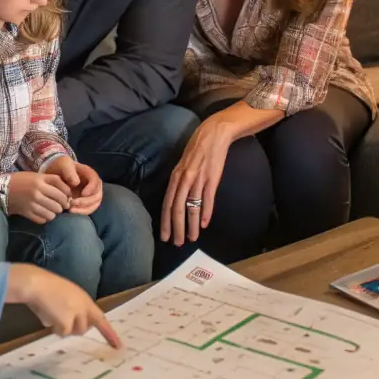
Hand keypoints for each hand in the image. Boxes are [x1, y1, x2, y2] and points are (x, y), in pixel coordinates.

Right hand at [6, 171, 70, 223]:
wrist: (2, 189)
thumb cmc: (21, 180)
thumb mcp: (35, 176)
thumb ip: (49, 181)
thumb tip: (67, 193)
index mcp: (40, 180)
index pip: (61, 186)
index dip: (67, 192)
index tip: (68, 196)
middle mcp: (37, 191)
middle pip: (59, 201)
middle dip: (63, 205)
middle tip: (61, 206)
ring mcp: (32, 203)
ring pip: (52, 213)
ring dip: (54, 213)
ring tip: (52, 210)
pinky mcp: (27, 213)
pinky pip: (43, 220)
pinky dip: (45, 218)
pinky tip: (43, 214)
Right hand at [6, 264, 121, 348]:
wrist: (36, 283)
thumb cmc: (46, 287)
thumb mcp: (66, 296)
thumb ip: (74, 309)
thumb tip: (69, 324)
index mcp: (85, 299)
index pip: (101, 319)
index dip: (109, 333)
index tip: (118, 346)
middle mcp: (84, 307)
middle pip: (84, 328)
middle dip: (72, 326)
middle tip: (59, 316)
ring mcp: (77, 315)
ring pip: (72, 332)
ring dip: (62, 327)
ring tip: (51, 311)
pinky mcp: (67, 322)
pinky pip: (61, 332)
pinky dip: (53, 326)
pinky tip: (46, 313)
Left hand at [49, 156, 103, 215]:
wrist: (56, 172)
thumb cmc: (61, 167)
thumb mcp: (64, 164)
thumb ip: (69, 171)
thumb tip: (76, 183)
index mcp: (90, 174)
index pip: (96, 181)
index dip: (91, 188)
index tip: (83, 193)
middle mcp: (94, 185)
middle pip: (97, 195)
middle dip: (86, 201)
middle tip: (72, 203)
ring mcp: (91, 194)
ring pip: (94, 204)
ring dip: (84, 209)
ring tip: (71, 209)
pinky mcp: (86, 202)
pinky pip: (88, 209)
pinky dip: (81, 211)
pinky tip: (71, 211)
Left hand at [160, 116, 232, 247]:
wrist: (214, 134)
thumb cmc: (197, 149)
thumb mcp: (183, 165)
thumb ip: (180, 182)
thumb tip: (176, 200)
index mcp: (175, 176)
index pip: (167, 203)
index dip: (165, 221)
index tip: (164, 236)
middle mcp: (184, 179)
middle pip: (177, 208)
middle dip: (176, 228)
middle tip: (177, 244)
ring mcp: (198, 179)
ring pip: (192, 207)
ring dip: (191, 225)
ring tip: (192, 238)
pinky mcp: (212, 178)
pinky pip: (207, 198)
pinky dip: (206, 212)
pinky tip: (204, 224)